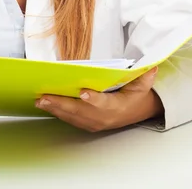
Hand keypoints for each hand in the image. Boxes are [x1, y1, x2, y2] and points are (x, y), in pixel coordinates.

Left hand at [35, 67, 162, 131]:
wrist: (136, 112)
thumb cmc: (136, 95)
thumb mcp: (143, 85)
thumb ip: (145, 77)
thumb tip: (152, 67)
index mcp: (116, 107)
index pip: (103, 104)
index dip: (93, 99)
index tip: (83, 92)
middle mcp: (103, 118)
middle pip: (80, 112)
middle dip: (61, 104)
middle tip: (44, 97)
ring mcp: (93, 123)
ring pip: (71, 117)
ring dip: (54, 109)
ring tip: (39, 100)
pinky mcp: (86, 124)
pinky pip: (69, 119)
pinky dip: (56, 112)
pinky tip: (45, 104)